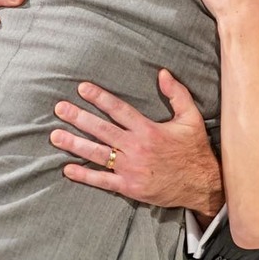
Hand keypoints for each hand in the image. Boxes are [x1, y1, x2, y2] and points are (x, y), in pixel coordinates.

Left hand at [50, 69, 223, 218]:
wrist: (202, 184)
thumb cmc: (195, 150)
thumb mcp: (192, 118)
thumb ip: (177, 94)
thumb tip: (162, 73)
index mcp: (149, 129)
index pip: (119, 109)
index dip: (99, 97)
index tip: (81, 88)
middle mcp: (136, 147)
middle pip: (102, 130)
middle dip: (78, 117)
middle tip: (59, 109)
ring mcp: (131, 168)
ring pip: (97, 154)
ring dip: (75, 144)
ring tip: (55, 135)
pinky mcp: (130, 186)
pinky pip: (103, 180)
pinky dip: (85, 176)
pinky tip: (68, 169)